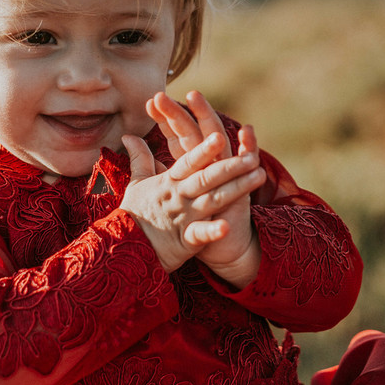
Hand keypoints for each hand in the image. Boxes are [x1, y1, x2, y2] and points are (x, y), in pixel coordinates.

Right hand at [119, 91, 264, 286]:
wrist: (124, 249)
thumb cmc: (134, 215)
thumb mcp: (136, 184)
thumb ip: (140, 158)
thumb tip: (130, 135)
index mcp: (170, 181)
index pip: (189, 162)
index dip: (204, 150)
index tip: (219, 136)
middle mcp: (179, 196)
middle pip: (207, 178)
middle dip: (231, 167)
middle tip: (252, 157)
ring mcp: (184, 217)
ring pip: (213, 200)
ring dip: (237, 189)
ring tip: (259, 176)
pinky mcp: (185, 240)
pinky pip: (200, 234)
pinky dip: (213, 232)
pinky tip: (227, 227)